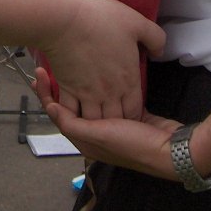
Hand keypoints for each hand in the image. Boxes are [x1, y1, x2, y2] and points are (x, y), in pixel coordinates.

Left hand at [35, 68, 180, 176]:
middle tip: (49, 62)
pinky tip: (96, 68)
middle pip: (71, 104)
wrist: (171, 150)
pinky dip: (99, 84)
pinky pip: (107, 96)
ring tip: (67, 60)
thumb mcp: (98, 136)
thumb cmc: (131, 144)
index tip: (39, 73)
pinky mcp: (128, 113)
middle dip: (59, 85)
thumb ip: (72, 124)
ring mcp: (112, 122)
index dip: (46, 94)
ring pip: (88, 98)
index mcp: (86, 139)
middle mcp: (96, 131)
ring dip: (77, 81)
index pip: (59, 112)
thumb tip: (51, 109)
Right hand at [40, 0, 165, 121]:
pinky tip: (73, 111)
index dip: (134, 114)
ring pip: (94, 121)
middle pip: (115, 120)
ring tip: (94, 117)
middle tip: (113, 116)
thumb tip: (158, 52)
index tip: (130, 109)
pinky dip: (72, 115)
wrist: (65, 21)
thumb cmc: (100, 20)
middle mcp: (109, 93)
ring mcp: (86, 94)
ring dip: (95, 121)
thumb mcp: (137, 22)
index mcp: (128, 80)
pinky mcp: (66, 89)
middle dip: (116, 121)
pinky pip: (70, 112)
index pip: (135, 111)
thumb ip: (155, 38)